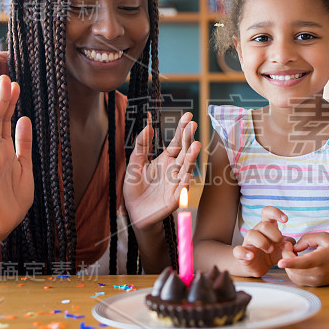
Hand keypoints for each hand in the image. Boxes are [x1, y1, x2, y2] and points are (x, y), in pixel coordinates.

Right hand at [0, 75, 32, 238]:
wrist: (8, 219)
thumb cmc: (14, 192)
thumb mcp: (25, 163)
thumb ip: (24, 142)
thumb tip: (25, 117)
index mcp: (6, 147)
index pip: (7, 119)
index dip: (11, 101)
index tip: (14, 83)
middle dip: (2, 101)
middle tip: (5, 80)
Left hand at [124, 112, 200, 228]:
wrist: (134, 212)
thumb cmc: (135, 187)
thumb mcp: (135, 163)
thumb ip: (142, 145)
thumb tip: (147, 125)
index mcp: (166, 160)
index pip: (177, 142)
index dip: (182, 130)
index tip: (188, 116)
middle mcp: (174, 169)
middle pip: (184, 152)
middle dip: (189, 139)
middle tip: (193, 126)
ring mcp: (176, 183)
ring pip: (186, 169)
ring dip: (191, 158)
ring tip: (195, 145)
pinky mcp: (174, 199)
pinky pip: (180, 191)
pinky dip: (184, 183)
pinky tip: (187, 175)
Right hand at [232, 206, 294, 276]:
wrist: (258, 267)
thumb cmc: (272, 253)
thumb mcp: (284, 248)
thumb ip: (289, 245)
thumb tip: (289, 245)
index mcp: (267, 227)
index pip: (267, 212)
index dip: (276, 213)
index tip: (285, 220)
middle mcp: (256, 232)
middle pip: (263, 225)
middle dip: (274, 233)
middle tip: (279, 242)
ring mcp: (248, 243)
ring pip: (250, 234)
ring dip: (262, 242)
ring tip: (270, 250)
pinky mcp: (241, 255)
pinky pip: (237, 250)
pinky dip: (244, 253)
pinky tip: (251, 256)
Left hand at [276, 232, 328, 285]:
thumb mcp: (325, 237)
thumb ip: (307, 239)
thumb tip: (294, 248)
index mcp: (322, 259)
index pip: (304, 262)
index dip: (291, 262)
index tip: (279, 262)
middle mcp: (319, 273)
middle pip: (294, 269)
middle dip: (286, 257)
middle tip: (288, 246)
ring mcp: (317, 281)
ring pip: (293, 276)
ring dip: (288, 265)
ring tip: (293, 253)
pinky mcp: (315, 285)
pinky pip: (298, 280)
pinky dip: (293, 271)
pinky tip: (297, 262)